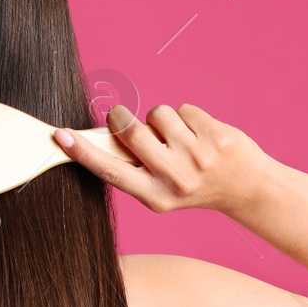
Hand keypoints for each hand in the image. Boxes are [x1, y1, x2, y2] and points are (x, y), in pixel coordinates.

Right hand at [54, 103, 271, 215]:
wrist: (246, 187)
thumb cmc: (193, 185)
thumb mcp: (161, 190)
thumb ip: (134, 167)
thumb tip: (104, 134)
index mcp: (154, 197)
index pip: (111, 172)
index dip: (84, 152)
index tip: (61, 136)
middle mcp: (174, 180)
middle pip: (130, 130)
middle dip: (122, 117)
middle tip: (122, 118)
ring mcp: (197, 157)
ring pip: (158, 114)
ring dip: (162, 119)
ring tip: (178, 137)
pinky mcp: (217, 137)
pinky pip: (184, 109)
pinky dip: (188, 116)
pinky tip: (200, 134)